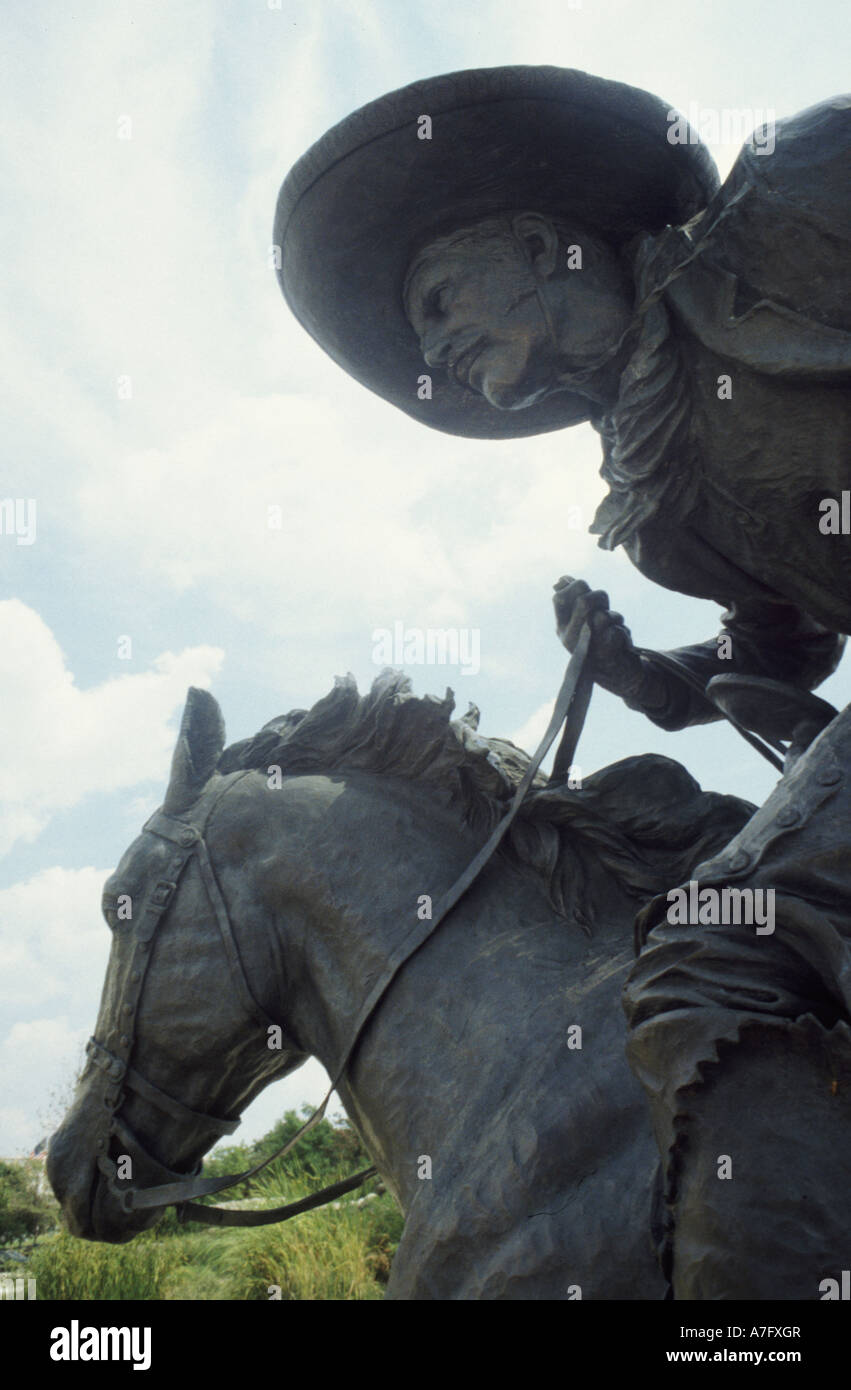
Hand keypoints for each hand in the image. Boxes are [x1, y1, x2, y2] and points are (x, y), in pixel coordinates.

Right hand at [552, 576, 642, 695]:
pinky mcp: (606, 651)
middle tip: (605, 606)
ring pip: (602, 615)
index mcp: (562, 627)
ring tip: (613, 627)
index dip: (575, 587)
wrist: (617, 674)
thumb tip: (561, 580)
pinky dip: (621, 628)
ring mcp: (586, 645)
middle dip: (599, 597)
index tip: (586, 591)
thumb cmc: (601, 641)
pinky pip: (617, 627)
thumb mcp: (583, 620)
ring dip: (613, 616)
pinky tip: (620, 640)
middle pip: (584, 601)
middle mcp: (569, 637)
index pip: (559, 598)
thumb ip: (574, 599)